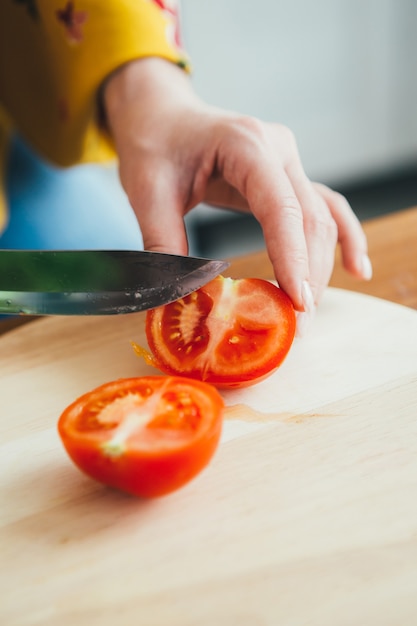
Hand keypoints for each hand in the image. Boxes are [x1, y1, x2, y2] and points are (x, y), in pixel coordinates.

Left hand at [103, 58, 371, 330]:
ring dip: (320, 267)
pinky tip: (357, 269)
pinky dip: (344, 238)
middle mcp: (277, 150)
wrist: (162, 116)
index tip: (297, 303)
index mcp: (244, 144)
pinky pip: (325, 208)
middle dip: (307, 275)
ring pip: (322, 218)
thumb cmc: (154, 144)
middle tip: (296, 326)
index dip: (293, 258)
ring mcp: (288, 162)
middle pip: (309, 218)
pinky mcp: (287, 178)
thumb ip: (163, 242)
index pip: (280, 207)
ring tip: (309, 313)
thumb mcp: (147, 192)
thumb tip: (178, 297)